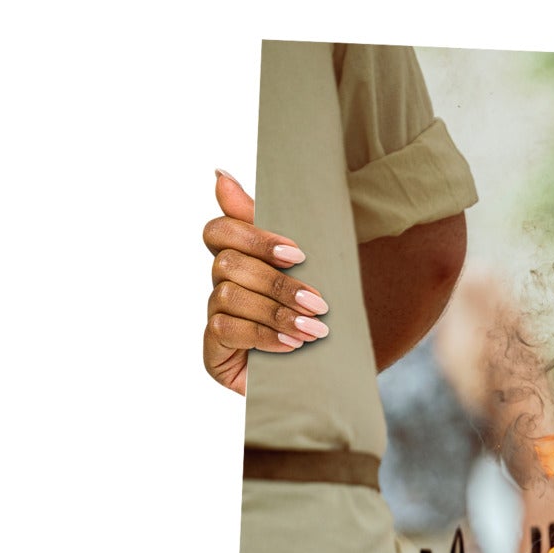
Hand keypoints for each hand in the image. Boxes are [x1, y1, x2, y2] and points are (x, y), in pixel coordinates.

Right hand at [201, 169, 328, 394]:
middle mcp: (223, 287)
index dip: (254, 237)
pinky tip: (292, 347)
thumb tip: (220, 174)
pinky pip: (223, 330)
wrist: (340, 378)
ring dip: (275, 312)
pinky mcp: (214, 354)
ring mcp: (217, 321)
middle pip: (226, 262)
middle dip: (276, 282)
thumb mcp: (315, 268)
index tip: (298, 254)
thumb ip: (276, 223)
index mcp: (245, 261)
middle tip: (319, 302)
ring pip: (226, 295)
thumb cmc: (329, 319)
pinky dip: (262, 335)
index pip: (219, 230)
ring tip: (315, 331)